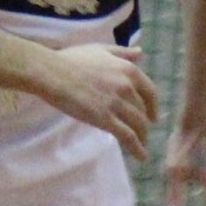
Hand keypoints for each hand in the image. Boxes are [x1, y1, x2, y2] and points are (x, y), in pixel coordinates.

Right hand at [35, 44, 158, 160]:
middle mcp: (127, 87)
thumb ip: (122, 53)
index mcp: (128, 70)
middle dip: (144, 123)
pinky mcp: (105, 120)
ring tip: (141, 144)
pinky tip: (141, 156)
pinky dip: (137, 148)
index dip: (153, 106)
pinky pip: (128, 136)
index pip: (150, 92)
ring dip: (142, 137)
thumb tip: (140, 53)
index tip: (153, 115)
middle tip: (142, 131)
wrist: (53, 74)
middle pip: (143, 110)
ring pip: (138, 125)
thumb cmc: (72, 60)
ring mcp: (117, 104)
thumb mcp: (101, 49)